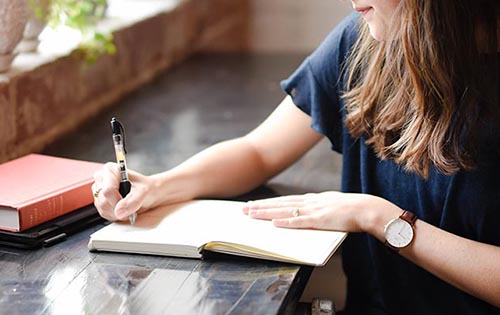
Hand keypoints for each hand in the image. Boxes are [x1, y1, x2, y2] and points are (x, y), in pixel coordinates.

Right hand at [92, 162, 156, 220]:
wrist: (151, 193)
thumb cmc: (147, 187)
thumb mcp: (144, 191)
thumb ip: (133, 201)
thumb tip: (119, 212)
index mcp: (111, 170)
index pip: (108, 190)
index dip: (118, 201)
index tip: (130, 205)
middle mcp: (102, 178)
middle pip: (103, 201)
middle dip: (119, 209)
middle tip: (132, 207)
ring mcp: (99, 190)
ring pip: (103, 209)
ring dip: (118, 213)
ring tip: (129, 208)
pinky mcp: (100, 201)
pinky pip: (104, 213)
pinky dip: (115, 215)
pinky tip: (124, 210)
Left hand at [242, 191, 400, 232]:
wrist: (367, 209)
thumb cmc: (353, 210)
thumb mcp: (332, 206)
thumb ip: (319, 209)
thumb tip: (308, 214)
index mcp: (313, 199)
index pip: (286, 200)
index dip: (269, 203)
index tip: (255, 204)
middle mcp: (310, 202)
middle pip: (280, 203)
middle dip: (261, 206)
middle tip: (244, 209)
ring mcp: (314, 210)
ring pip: (285, 211)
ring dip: (267, 213)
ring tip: (251, 214)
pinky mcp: (320, 220)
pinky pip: (299, 222)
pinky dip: (285, 222)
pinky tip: (273, 223)